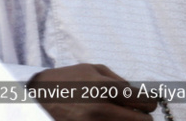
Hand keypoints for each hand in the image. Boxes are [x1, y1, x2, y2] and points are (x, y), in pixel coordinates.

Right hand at [28, 63, 156, 119]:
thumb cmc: (66, 80)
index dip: (148, 103)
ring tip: (117, 115)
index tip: (144, 103)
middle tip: (134, 113)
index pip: (146, 102)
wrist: (37, 97)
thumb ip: (118, 79)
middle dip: (142, 117)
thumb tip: (138, 93)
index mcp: (106, 88)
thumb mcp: (90, 69)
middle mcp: (103, 108)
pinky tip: (105, 120)